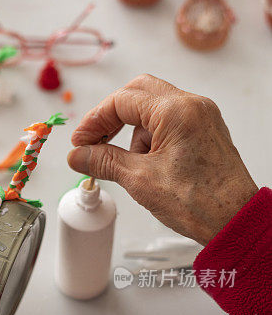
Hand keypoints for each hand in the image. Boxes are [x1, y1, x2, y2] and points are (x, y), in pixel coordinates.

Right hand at [68, 74, 257, 244]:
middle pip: (139, 93)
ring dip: (133, 133)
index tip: (81, 142)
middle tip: (95, 141)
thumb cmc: (200, 202)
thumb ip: (104, 162)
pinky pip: (170, 124)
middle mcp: (192, 106)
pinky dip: (151, 140)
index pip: (122, 100)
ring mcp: (201, 118)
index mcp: (177, 111)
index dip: (95, 121)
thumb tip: (79, 156)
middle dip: (112, 117)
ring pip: (154, 110)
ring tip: (131, 167)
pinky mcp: (205, 132)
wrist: (235, 221)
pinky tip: (148, 167)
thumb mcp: (140, 180)